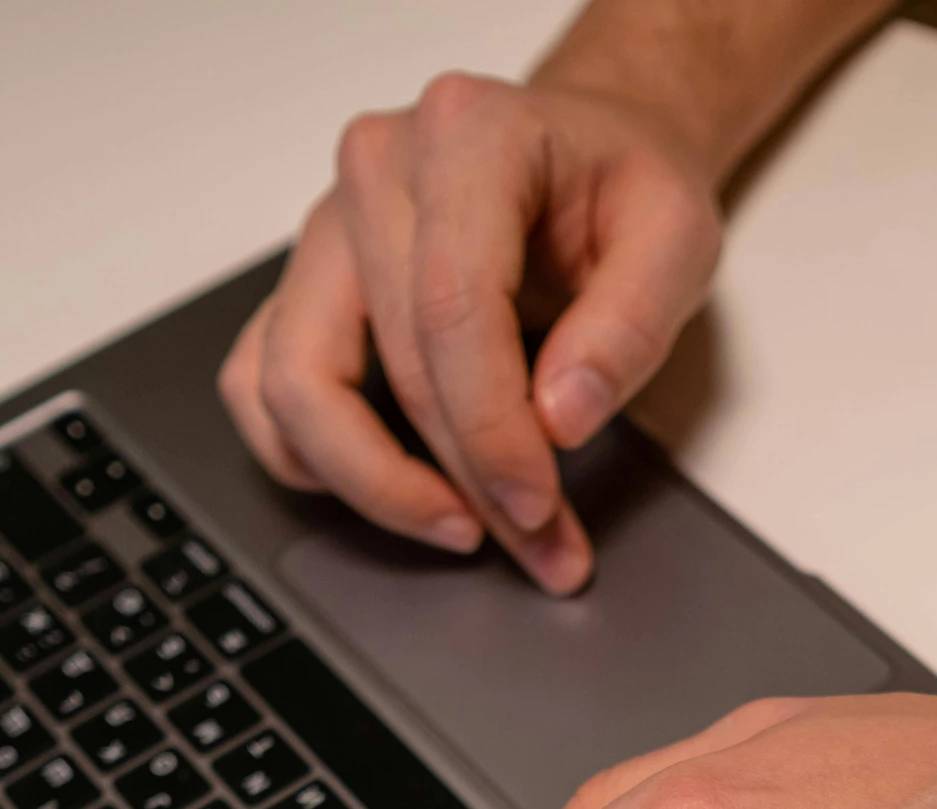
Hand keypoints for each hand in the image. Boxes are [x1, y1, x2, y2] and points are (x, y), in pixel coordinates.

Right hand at [218, 72, 720, 593]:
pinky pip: (259, 387)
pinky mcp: (303, 285)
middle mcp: (378, 171)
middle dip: (468, 482)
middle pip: (395, 365)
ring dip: (374, 484)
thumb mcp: (677, 238)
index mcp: (468, 135)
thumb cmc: (623, 188)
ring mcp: (327, 229)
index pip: (453, 309)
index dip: (492, 431)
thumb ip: (631, 325)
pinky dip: (310, 456)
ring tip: (460, 526)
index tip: (538, 504)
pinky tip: (388, 489)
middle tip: (539, 546)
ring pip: (296, 385)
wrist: (588, 152)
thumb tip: (559, 421)